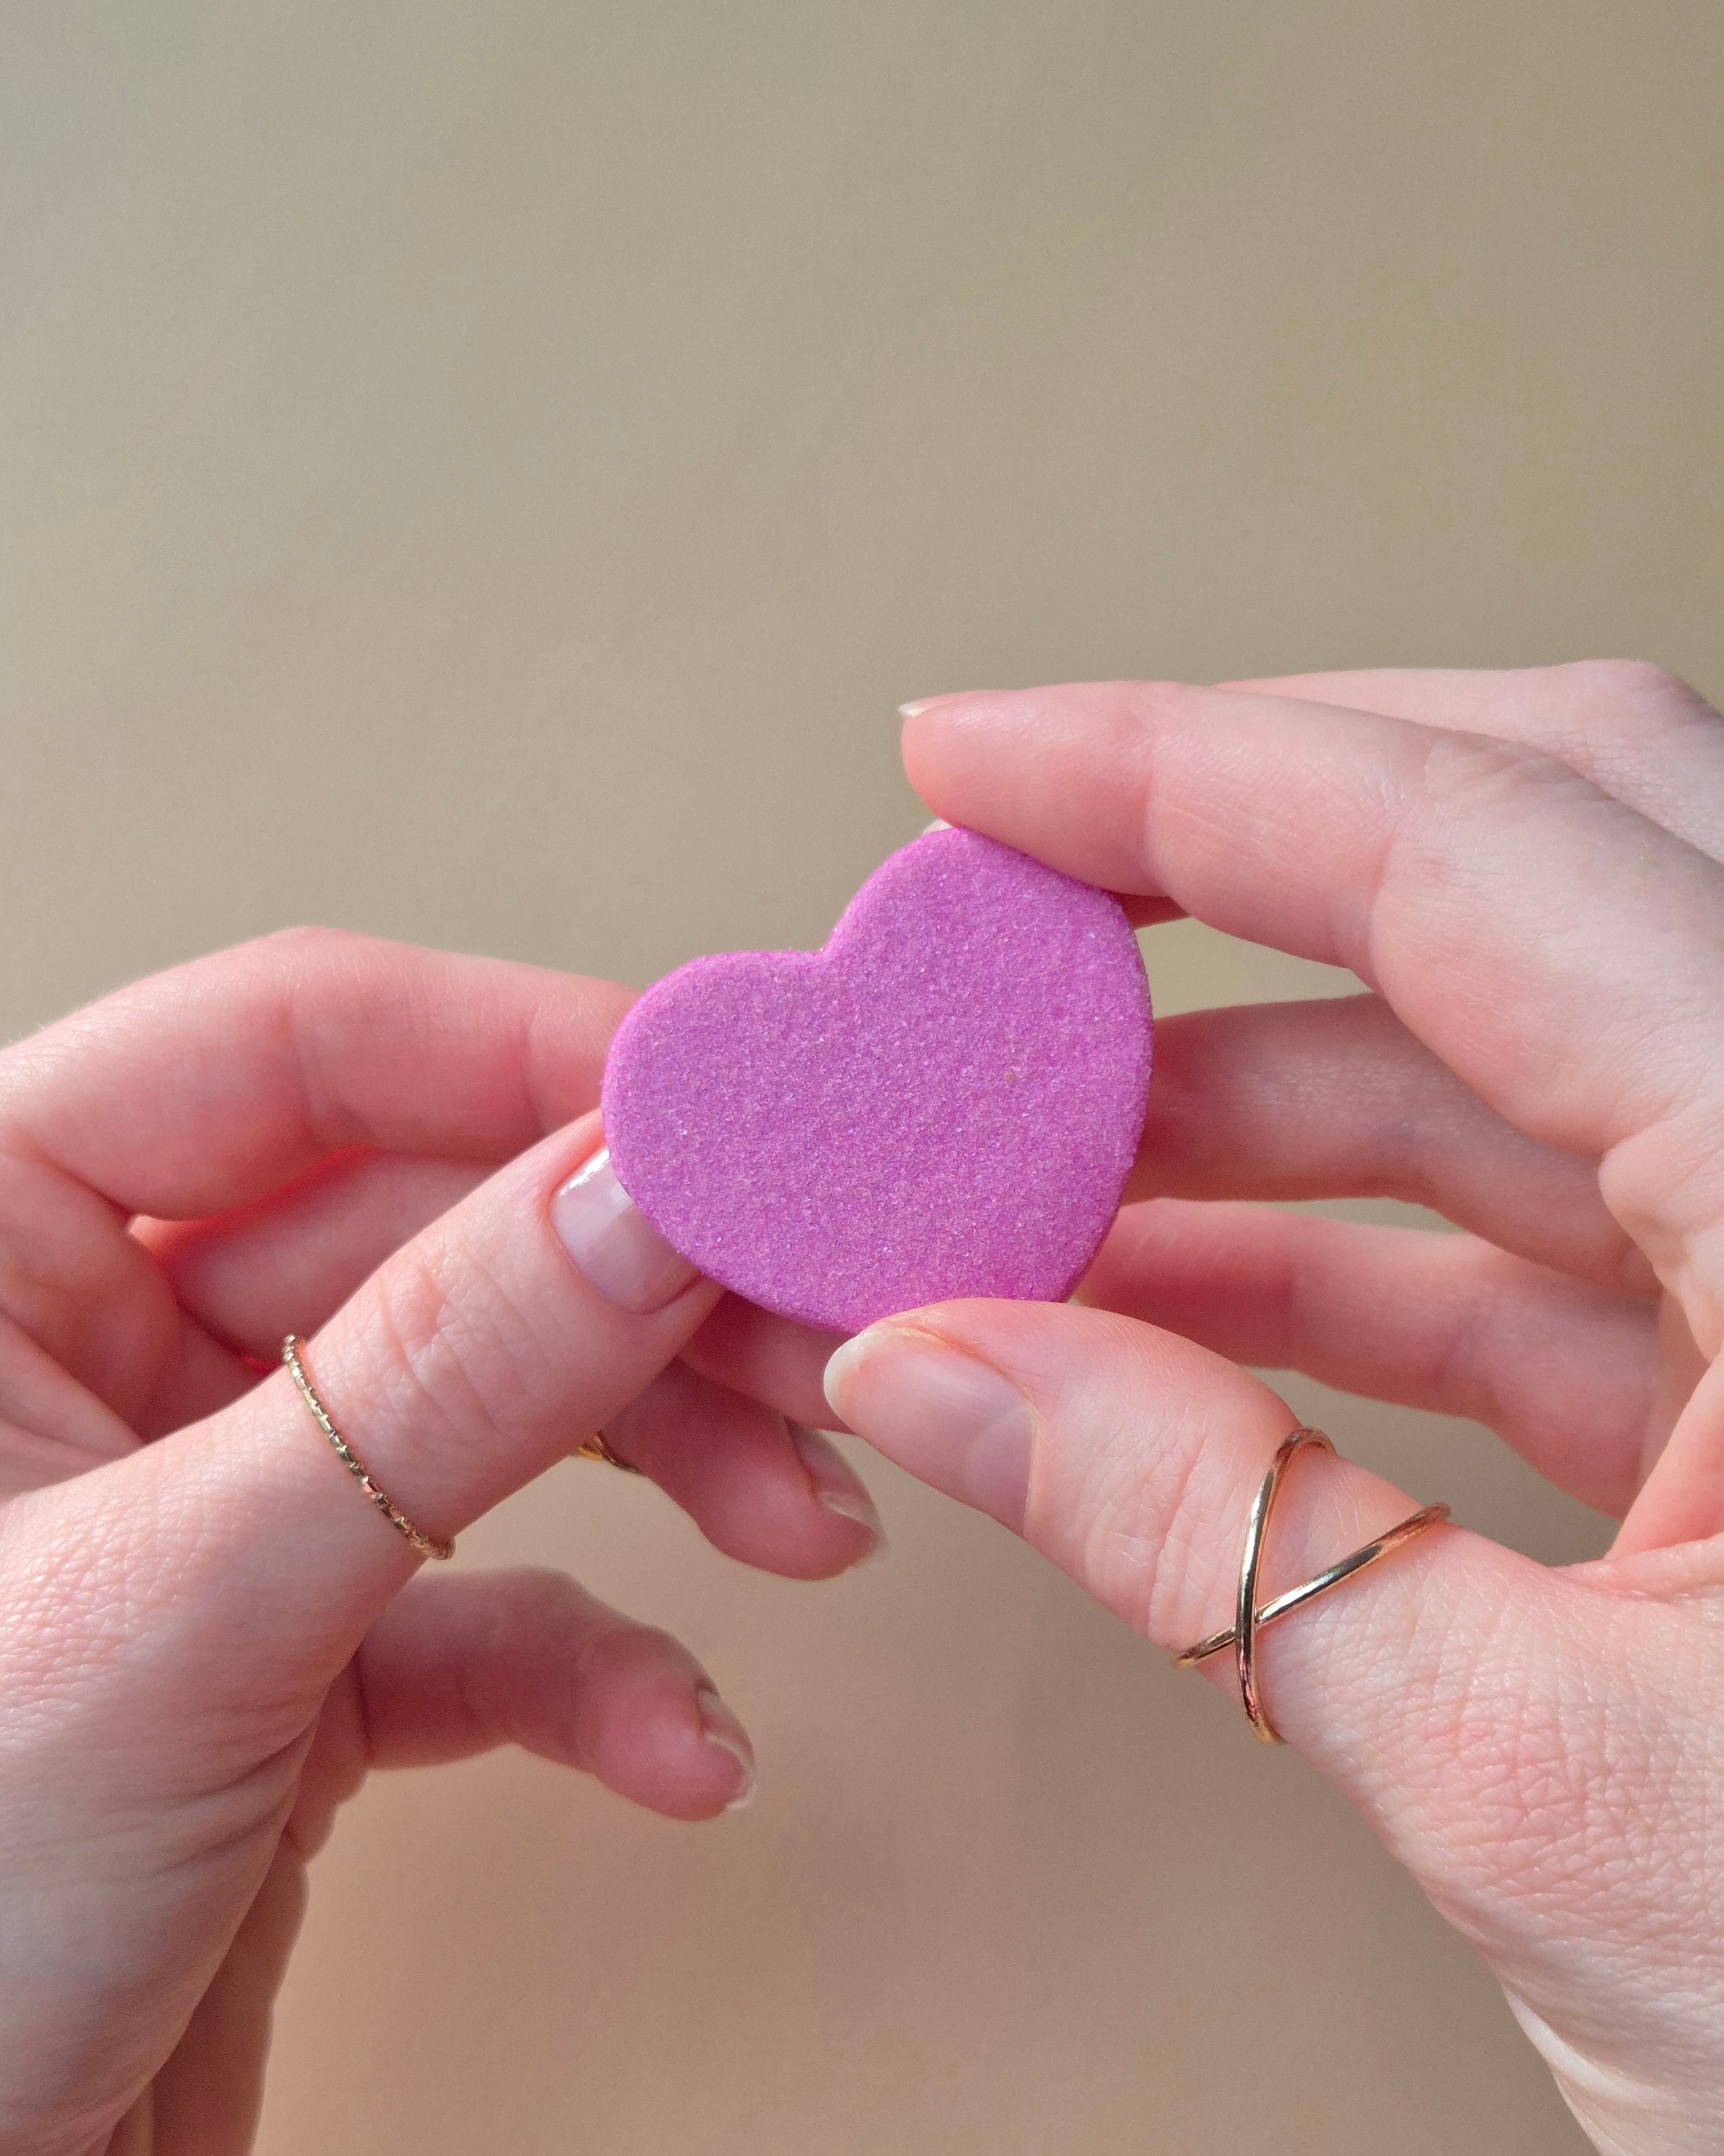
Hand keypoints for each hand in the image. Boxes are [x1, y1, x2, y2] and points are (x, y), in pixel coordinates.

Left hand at [0, 931, 878, 2155]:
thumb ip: (431, 1383)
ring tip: (806, 1528)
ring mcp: (208, 1498)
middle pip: (437, 1223)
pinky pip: (482, 1608)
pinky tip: (678, 1740)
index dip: (519, 1050)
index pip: (294, 1047)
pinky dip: (598, 1669)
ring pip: (488, 1403)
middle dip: (644, 1297)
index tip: (720, 1110)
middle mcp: (98, 1344)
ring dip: (670, 1467)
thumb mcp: (178, 1610)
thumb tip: (642, 1193)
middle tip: (816, 1332)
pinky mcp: (289, 1654)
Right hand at [814, 664, 1723, 2155]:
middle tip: (1007, 888)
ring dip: (1250, 1085)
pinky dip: (1334, 1246)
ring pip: (1522, 1049)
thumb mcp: (1555, 1795)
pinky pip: (1544, 1231)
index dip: (1187, 771)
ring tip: (1016, 1151)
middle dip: (1239, 843)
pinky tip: (1148, 1289)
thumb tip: (929, 1370)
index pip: (1487, 848)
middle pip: (1544, 838)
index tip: (974, 759)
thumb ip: (1216, 1542)